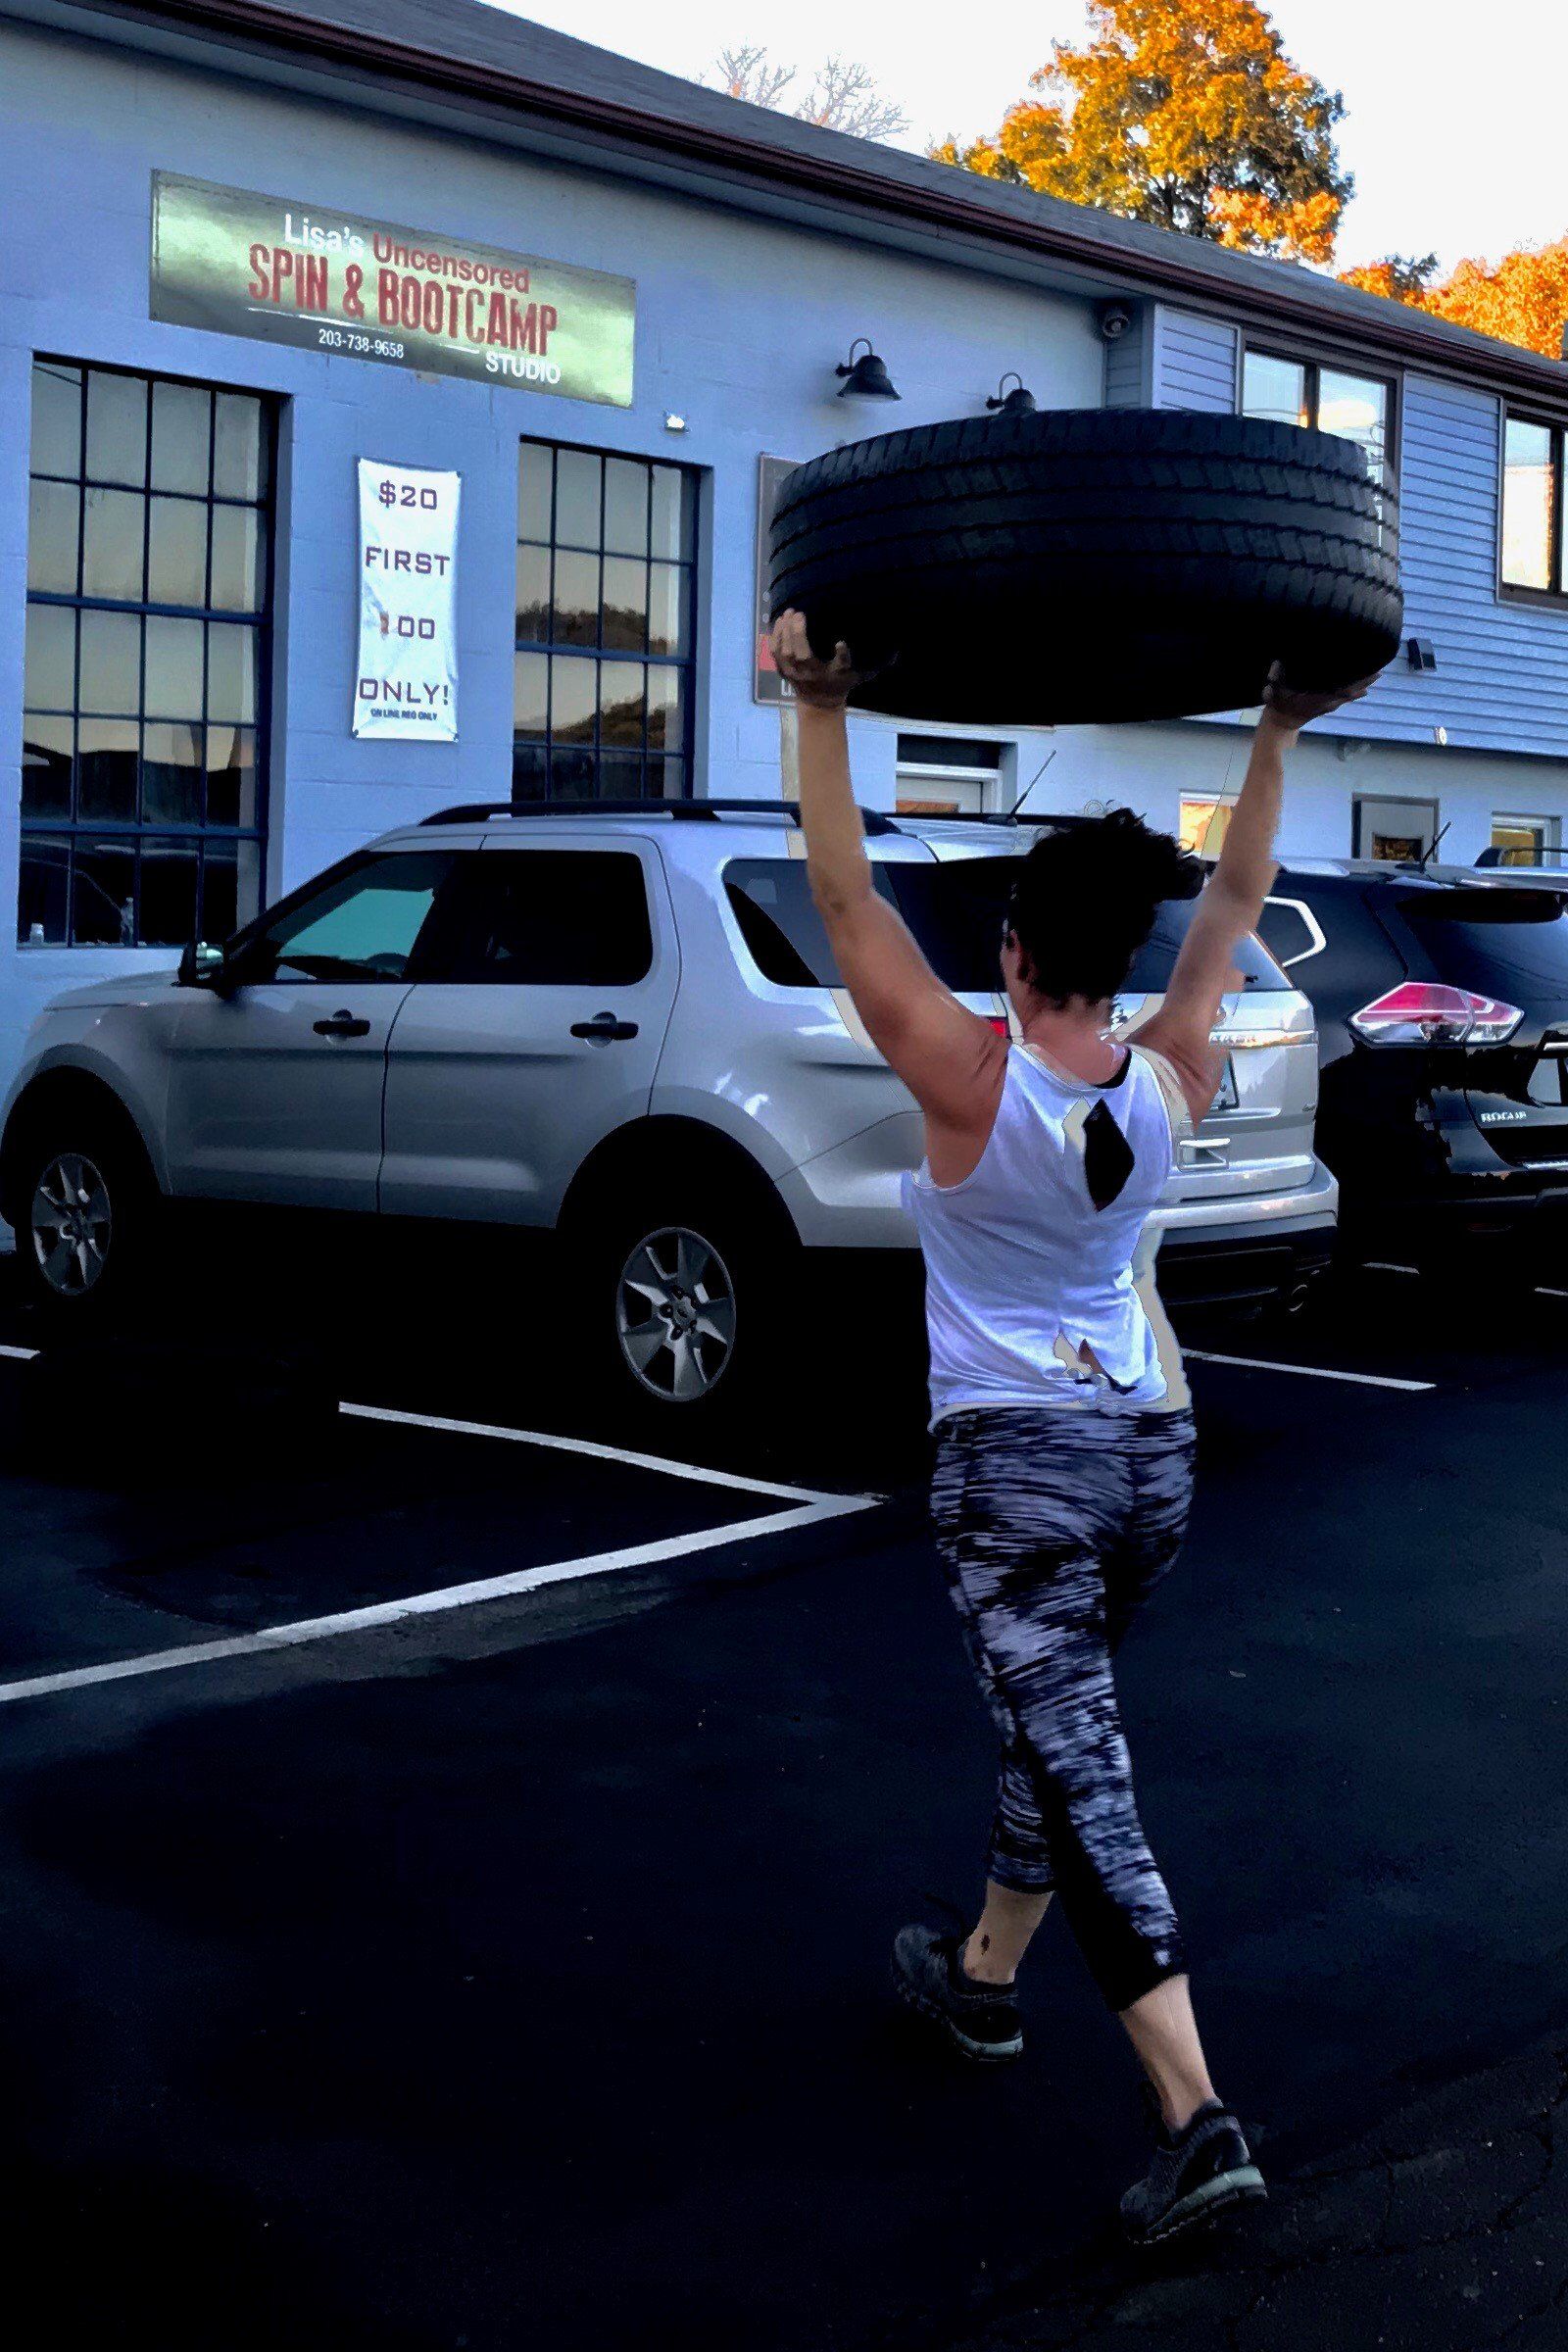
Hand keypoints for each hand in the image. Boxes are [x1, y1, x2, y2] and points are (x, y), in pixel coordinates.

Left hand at [768, 608, 877, 709]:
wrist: (819, 703)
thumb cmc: (835, 685)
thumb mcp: (844, 674)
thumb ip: (843, 659)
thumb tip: (840, 643)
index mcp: (811, 671)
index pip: (800, 651)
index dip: (798, 632)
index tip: (801, 614)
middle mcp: (796, 671)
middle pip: (786, 648)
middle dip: (787, 628)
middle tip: (791, 611)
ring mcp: (786, 671)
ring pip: (777, 650)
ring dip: (778, 631)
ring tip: (784, 615)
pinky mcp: (781, 670)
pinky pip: (773, 653)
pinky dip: (773, 638)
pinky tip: (778, 625)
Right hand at [1261, 661, 1379, 731]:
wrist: (1278, 727)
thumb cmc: (1277, 707)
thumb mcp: (1274, 691)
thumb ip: (1276, 677)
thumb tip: (1277, 664)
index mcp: (1316, 696)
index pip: (1340, 686)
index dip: (1355, 679)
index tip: (1369, 672)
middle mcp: (1324, 701)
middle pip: (1348, 690)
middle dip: (1364, 681)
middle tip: (1380, 673)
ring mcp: (1325, 706)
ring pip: (1346, 696)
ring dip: (1360, 687)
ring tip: (1374, 679)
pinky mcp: (1323, 708)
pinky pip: (1341, 701)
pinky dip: (1352, 696)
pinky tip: (1361, 693)